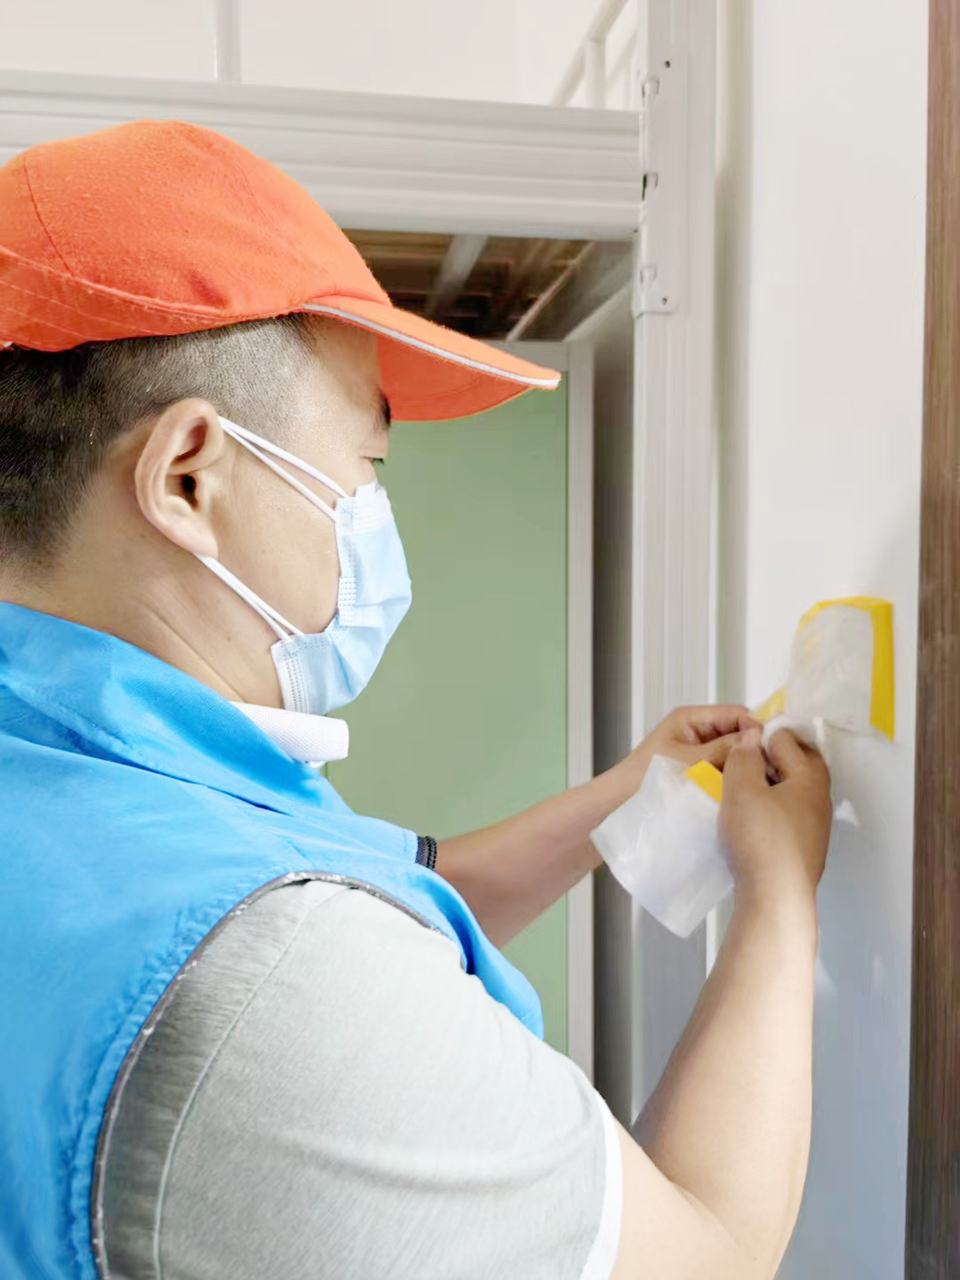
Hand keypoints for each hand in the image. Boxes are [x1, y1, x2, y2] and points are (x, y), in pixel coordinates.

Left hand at [602, 705, 757, 818]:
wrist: (618, 803)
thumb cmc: (644, 777)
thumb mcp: (688, 760)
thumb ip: (722, 748)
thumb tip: (757, 737)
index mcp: (692, 718)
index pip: (736, 713)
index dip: (756, 727)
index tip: (773, 748)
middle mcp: (698, 731)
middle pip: (737, 733)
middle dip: (752, 748)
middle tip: (772, 768)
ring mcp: (699, 752)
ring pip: (732, 753)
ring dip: (743, 765)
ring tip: (760, 780)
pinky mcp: (699, 772)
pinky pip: (723, 769)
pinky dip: (732, 777)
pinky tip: (743, 789)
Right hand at [720, 727, 832, 906]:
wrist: (775, 898)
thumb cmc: (760, 839)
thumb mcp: (742, 789)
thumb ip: (744, 757)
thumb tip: (752, 738)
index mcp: (810, 779)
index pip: (789, 740)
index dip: (762, 736)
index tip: (738, 744)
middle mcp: (820, 801)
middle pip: (797, 766)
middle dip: (771, 759)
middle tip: (741, 762)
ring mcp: (814, 828)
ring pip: (792, 793)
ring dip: (769, 786)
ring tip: (741, 790)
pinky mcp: (803, 849)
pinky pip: (788, 816)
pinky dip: (771, 809)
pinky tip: (750, 820)